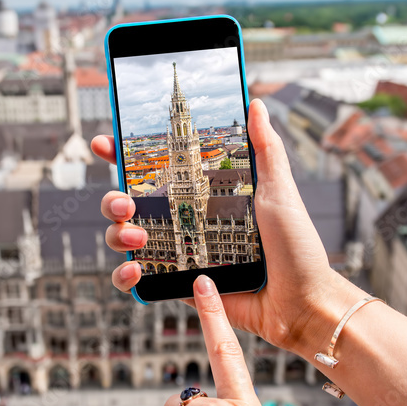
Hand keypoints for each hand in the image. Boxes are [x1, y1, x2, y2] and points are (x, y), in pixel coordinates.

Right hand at [92, 98, 361, 353]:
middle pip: (127, 203)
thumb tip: (254, 103)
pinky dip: (125, 274)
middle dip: (113, 199)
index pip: (155, 169)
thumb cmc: (296, 247)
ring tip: (137, 237)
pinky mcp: (178, 286)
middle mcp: (185, 221)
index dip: (124, 156)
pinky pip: (136, 279)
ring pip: (123, 239)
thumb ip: (265, 148)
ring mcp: (178, 253)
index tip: (105, 143)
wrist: (301, 302)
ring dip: (116, 234)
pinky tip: (135, 270)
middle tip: (126, 203)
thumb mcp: (279, 191)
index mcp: (202, 194)